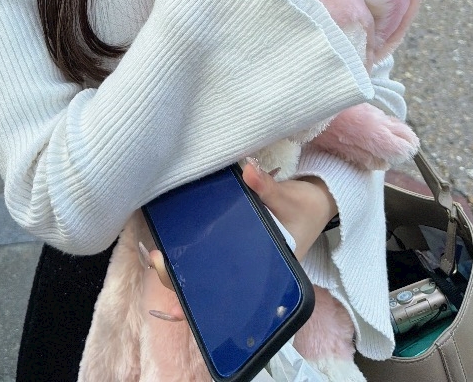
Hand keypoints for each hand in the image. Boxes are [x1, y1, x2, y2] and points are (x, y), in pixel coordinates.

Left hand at [143, 163, 336, 299]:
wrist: (318, 203)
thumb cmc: (305, 208)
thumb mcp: (289, 199)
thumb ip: (268, 188)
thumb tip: (248, 171)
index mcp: (262, 274)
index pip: (227, 297)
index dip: (198, 302)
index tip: (175, 299)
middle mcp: (248, 272)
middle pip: (209, 288)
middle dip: (179, 280)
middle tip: (157, 259)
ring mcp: (239, 259)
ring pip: (205, 274)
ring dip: (179, 269)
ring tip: (154, 256)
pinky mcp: (234, 242)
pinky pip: (208, 255)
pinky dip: (189, 255)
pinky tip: (166, 250)